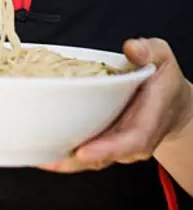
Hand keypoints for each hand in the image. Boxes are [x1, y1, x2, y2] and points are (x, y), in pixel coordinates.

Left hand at [38, 38, 192, 173]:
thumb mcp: (163, 57)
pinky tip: (41, 152)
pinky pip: (84, 153)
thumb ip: (150, 51)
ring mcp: (117, 145)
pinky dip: (63, 154)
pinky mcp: (104, 143)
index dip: (106, 148)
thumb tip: (132, 48)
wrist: (172, 103)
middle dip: (74, 161)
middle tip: (47, 159)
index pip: (131, 140)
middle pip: (103, 157)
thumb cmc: (164, 79)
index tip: (82, 151)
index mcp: (149, 120)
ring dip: (64, 161)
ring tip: (37, 158)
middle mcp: (132, 140)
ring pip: (90, 160)